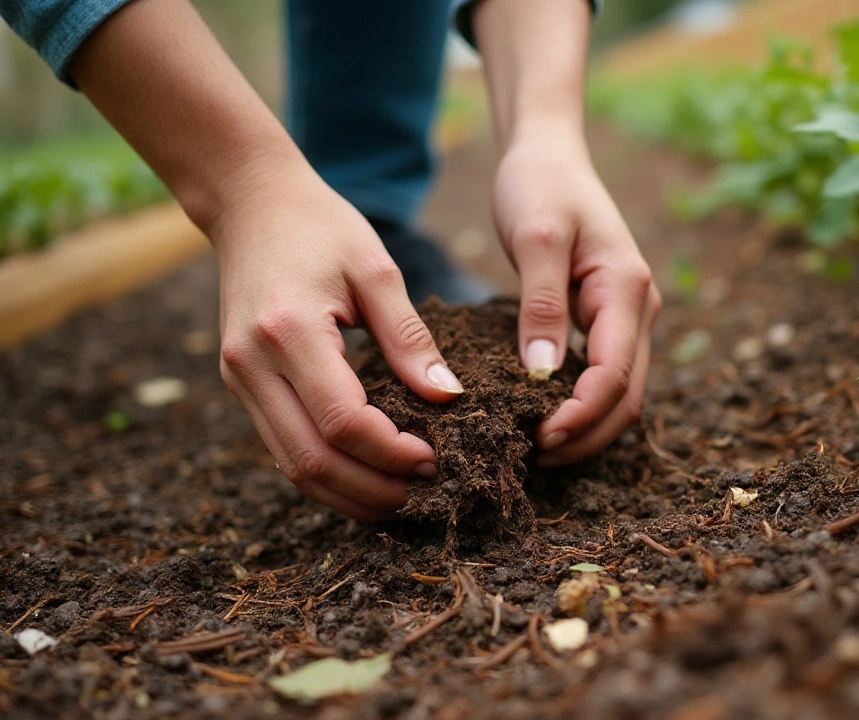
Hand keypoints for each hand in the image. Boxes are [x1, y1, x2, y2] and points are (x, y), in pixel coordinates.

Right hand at [213, 172, 464, 520]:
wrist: (250, 204)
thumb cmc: (321, 227)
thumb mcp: (376, 271)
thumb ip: (410, 338)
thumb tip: (450, 397)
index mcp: (287, 331)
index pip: (343, 421)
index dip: (392, 452)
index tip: (437, 458)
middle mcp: (252, 364)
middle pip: (312, 460)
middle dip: (373, 489)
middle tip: (427, 492)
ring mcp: (240, 379)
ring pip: (293, 466)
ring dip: (349, 493)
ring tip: (404, 496)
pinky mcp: (242, 386)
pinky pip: (284, 448)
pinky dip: (328, 472)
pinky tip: (370, 475)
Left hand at [492, 136, 660, 464]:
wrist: (549, 153)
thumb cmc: (540, 186)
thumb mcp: (535, 238)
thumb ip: (541, 305)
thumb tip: (542, 374)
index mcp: (626, 289)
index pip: (615, 375)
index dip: (581, 417)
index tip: (537, 440)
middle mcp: (639, 308)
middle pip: (626, 397)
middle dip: (586, 436)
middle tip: (531, 459)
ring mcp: (628, 316)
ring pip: (620, 392)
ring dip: (585, 427)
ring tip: (534, 448)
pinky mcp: (608, 319)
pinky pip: (604, 375)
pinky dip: (580, 405)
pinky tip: (542, 416)